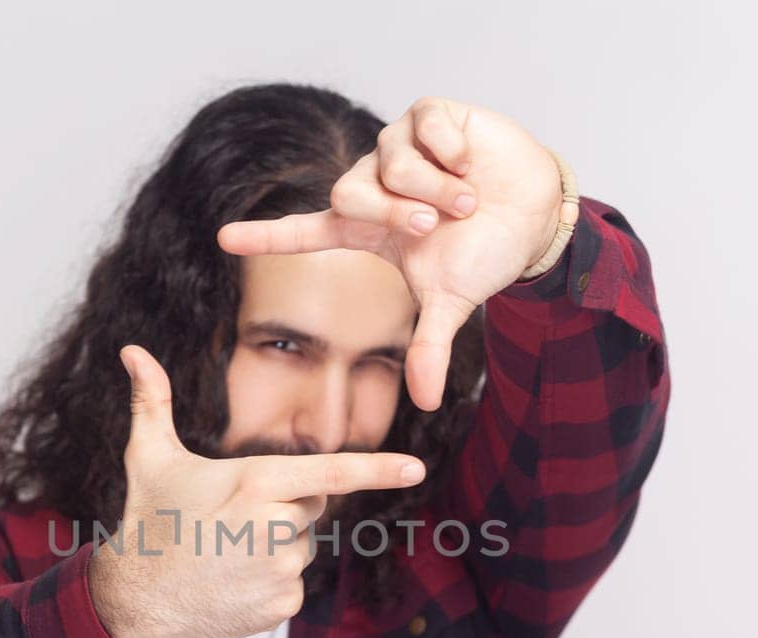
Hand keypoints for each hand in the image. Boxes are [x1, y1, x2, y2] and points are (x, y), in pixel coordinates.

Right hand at [88, 344, 427, 637]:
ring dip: (273, 547)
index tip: (417, 468)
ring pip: (301, 547)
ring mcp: (281, 571)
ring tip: (226, 553)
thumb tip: (131, 351)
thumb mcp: (148, 457)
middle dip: (282, 507)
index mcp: (256, 483)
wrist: (136, 597)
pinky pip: (292, 584)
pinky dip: (269, 583)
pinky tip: (232, 582)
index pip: (332, 472)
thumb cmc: (148, 520)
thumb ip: (151, 401)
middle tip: (230, 519)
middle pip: (311, 506)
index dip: (378, 469)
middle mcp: (275, 526)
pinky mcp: (282, 606)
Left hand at [216, 96, 563, 411]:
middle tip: (430, 225)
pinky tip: (471, 164)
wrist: (535, 215)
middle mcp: (374, 183)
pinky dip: (451, 151)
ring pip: (390, 161)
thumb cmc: (484, 254)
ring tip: (467, 201)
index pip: (304, 232)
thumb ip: (429, 347)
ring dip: (434, 187)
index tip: (223, 239)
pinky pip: (423, 125)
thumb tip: (428, 403)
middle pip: (347, 193)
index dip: (265, 237)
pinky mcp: (428, 114)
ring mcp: (399, 146)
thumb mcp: (452, 303)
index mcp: (367, 226)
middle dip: (391, 212)